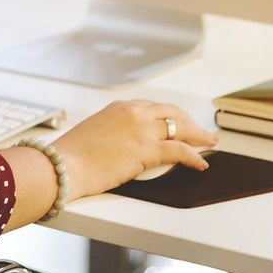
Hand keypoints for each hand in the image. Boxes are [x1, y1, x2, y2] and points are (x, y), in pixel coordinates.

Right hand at [52, 100, 217, 199]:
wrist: (62, 165)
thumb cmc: (72, 155)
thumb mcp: (95, 132)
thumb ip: (114, 131)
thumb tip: (125, 144)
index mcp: (120, 107)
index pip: (156, 107)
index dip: (173, 116)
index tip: (181, 122)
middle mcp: (133, 113)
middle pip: (173, 114)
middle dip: (191, 123)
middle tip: (203, 132)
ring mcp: (141, 129)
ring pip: (181, 129)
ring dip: (199, 137)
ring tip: (210, 143)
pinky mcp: (146, 149)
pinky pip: (180, 150)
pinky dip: (194, 156)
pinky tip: (201, 163)